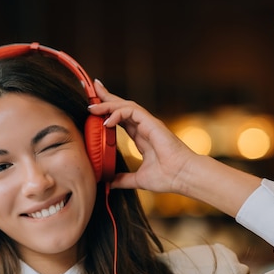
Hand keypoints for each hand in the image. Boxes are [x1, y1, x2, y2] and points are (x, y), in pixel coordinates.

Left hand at [90, 80, 197, 194]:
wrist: (182, 177)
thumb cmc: (167, 177)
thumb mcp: (138, 179)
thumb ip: (124, 179)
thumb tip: (110, 183)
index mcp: (142, 137)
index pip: (121, 119)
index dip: (108, 111)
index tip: (93, 108)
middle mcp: (144, 127)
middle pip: (122, 107)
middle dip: (106, 97)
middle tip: (92, 90)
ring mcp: (148, 123)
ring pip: (125, 106)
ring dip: (108, 104)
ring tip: (92, 106)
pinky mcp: (152, 123)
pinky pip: (131, 111)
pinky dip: (117, 113)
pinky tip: (107, 121)